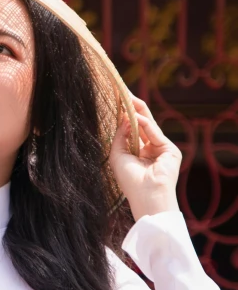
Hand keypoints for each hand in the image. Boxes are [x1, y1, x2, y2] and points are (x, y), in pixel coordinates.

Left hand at [108, 93, 181, 220]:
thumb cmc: (129, 180)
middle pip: (142, 123)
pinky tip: (136, 117)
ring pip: (150, 125)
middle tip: (124, 93)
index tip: (117, 102)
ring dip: (138, 111)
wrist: (145, 196)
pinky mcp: (170, 150)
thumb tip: (124, 118)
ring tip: (128, 98)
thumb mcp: (118, 155)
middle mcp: (151, 149)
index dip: (125, 116)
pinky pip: (155, 133)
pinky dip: (146, 125)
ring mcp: (162, 149)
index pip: (133, 129)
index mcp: (139, 152)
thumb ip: (120, 135)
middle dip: (133, 108)